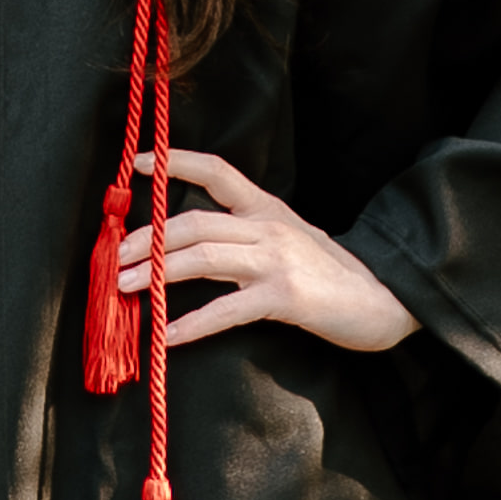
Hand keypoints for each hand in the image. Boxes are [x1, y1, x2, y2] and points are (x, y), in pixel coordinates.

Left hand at [114, 146, 416, 359]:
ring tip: (124, 288)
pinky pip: (227, 309)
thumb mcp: (290, 237)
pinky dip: (192, 323)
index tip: (136, 164)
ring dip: (157, 273)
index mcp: (267, 208)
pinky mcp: (285, 297)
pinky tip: (167, 336)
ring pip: (204, 258)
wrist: (387, 298)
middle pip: (194, 222)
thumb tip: (189, 245)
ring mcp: (277, 259)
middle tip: (113, 256)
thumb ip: (247, 234)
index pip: (216, 171)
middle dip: (148, 239)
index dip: (174, 163)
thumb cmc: (331, 273)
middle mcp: (268, 226)